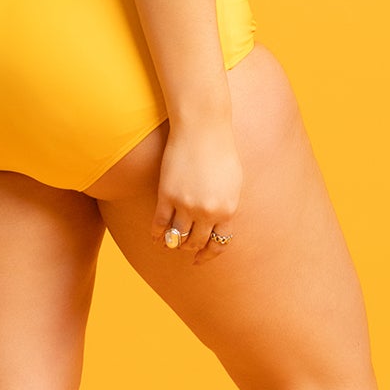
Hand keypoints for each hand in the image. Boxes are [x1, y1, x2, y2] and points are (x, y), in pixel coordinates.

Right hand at [151, 123, 241, 265]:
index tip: (199, 259)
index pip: (219, 243)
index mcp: (228, 210)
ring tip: (169, 242)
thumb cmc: (221, 151)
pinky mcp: (167, 195)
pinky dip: (157, 233)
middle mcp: (207, 212)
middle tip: (183, 249)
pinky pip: (160, 224)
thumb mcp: (234, 182)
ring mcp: (186, 205)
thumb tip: (218, 223)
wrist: (202, 129)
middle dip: (190, 248)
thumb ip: (227, 205)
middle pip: (196, 242)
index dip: (208, 254)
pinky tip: (155, 236)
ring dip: (173, 242)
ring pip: (177, 236)